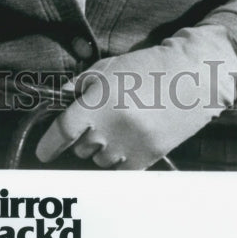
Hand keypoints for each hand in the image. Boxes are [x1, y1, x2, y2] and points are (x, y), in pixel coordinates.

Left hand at [35, 29, 236, 169]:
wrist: (194, 76)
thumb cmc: (151, 66)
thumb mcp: (112, 67)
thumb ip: (83, 83)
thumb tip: (61, 97)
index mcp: (102, 98)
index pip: (64, 129)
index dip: (49, 144)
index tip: (43, 152)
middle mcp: (114, 125)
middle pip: (81, 147)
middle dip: (82, 137)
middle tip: (98, 120)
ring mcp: (132, 144)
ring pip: (99, 161)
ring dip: (101, 149)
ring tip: (118, 127)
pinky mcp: (149, 157)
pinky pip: (119, 171)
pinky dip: (117, 161)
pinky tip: (126, 143)